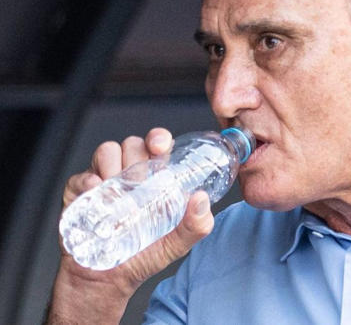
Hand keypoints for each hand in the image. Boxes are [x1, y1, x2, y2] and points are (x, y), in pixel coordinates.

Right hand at [47, 128, 214, 323]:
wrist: (107, 281)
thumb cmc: (144, 256)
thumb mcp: (176, 244)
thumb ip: (196, 225)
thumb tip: (201, 199)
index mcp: (154, 178)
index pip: (157, 145)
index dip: (158, 139)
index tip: (159, 148)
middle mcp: (129, 174)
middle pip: (132, 144)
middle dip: (136, 155)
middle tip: (138, 179)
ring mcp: (103, 181)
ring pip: (106, 151)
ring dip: (112, 167)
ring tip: (118, 194)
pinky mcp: (78, 194)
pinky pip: (81, 176)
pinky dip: (88, 182)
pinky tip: (96, 195)